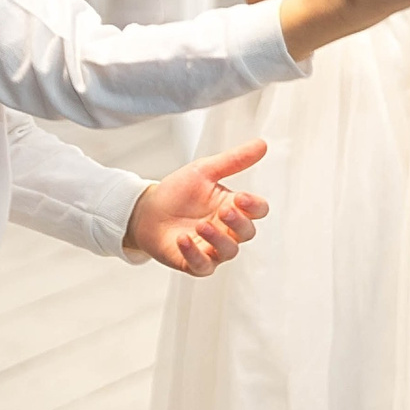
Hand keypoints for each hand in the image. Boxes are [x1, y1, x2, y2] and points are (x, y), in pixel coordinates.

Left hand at [123, 139, 271, 275]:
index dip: (254, 206)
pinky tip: (183, 239)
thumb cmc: (178, 192)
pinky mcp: (194, 263)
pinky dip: (194, 254)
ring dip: (217, 239)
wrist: (147, 210)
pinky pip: (202, 265)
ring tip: (201, 226)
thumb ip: (233, 160)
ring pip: (228, 251)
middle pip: (247, 232)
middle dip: (238, 223)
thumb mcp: (204, 171)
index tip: (241, 197)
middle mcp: (227, 230)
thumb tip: (262, 144)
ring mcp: (212, 248)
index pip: (257, 210)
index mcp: (233, 207)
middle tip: (224, 210)